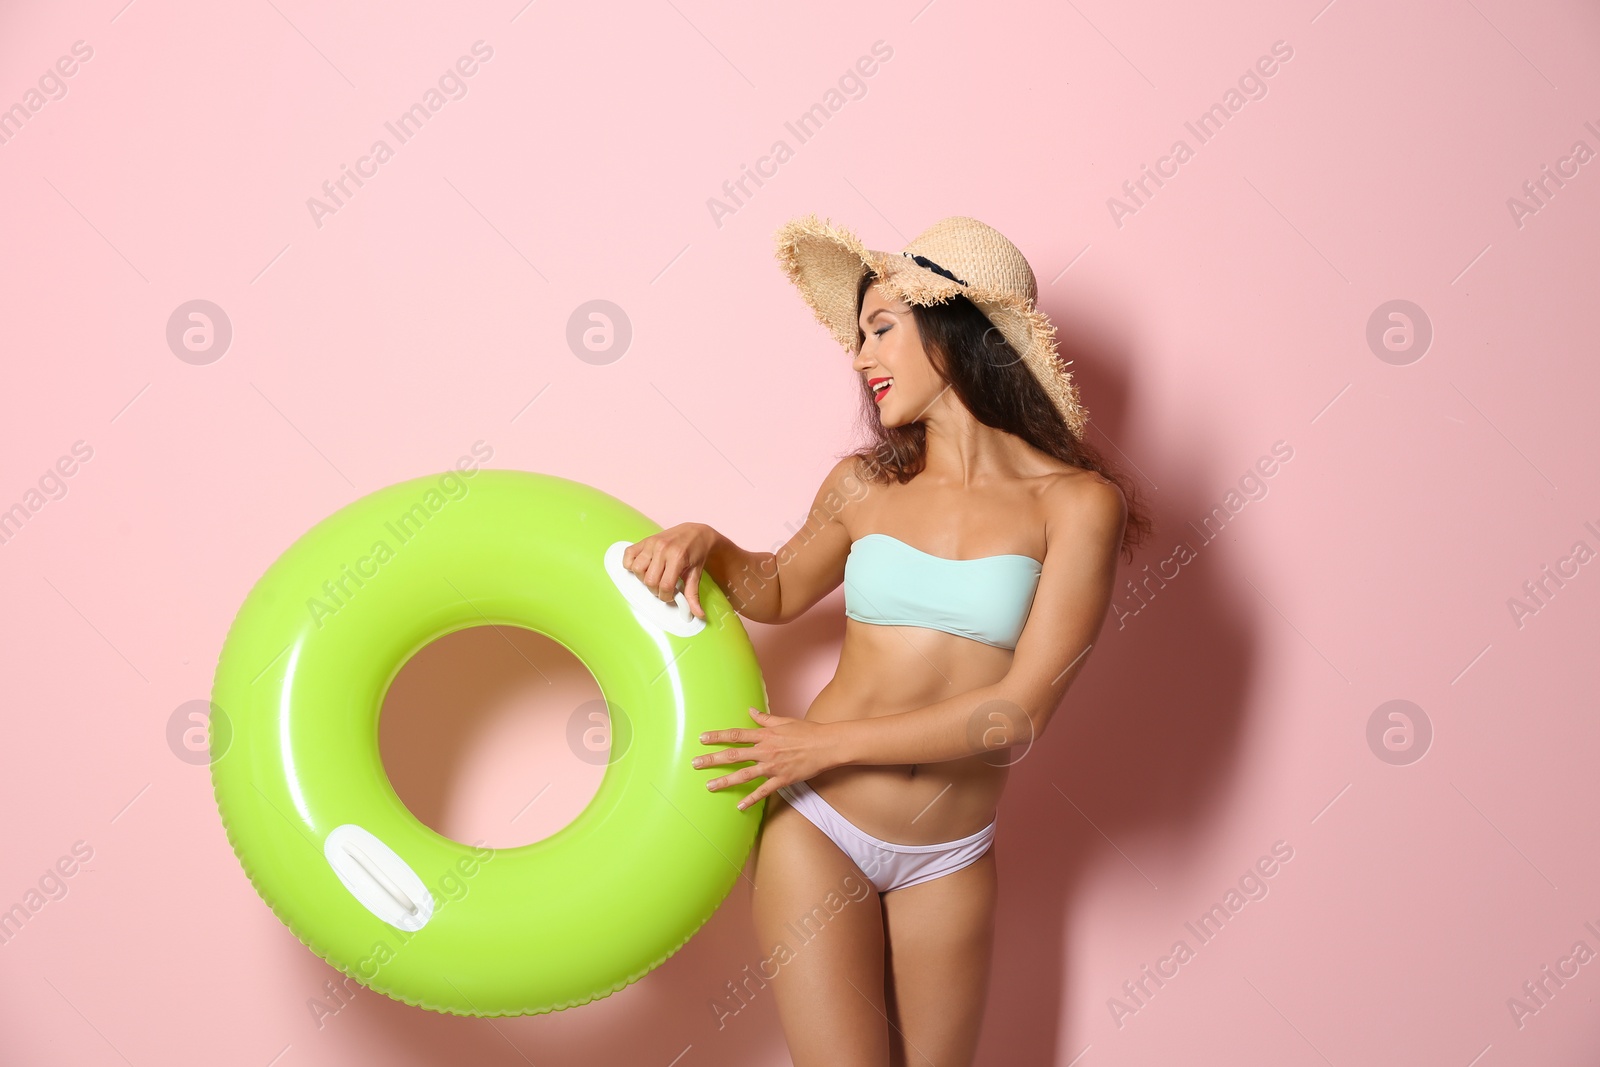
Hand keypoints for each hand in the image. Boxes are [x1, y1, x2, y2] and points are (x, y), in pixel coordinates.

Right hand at [622, 522, 717, 619]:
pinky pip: (628, 555)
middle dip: (656, 590)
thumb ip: (693, 595)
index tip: (671, 595)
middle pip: (649, 580)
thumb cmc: (696, 553)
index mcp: (677, 557)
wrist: (697, 533)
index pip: (665, 586)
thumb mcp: (696, 574)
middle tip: (664, 587)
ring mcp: (652, 543)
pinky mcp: (645, 540)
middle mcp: (663, 549)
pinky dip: (631, 564)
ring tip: (654, 577)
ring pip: (637, 569)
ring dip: (644, 578)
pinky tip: (643, 567)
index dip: (666, 596)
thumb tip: (697, 614)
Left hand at [693, 707, 841, 810]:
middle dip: (712, 759)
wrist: (827, 745)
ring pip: (744, 775)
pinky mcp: (782, 779)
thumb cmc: (807, 731)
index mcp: (765, 735)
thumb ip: (765, 718)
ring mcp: (773, 766)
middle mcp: (765, 750)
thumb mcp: (784, 721)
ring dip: (725, 780)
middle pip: (733, 755)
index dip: (718, 736)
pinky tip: (739, 806)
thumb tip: (751, 711)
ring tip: (709, 786)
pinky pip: (763, 791)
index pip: (736, 735)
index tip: (702, 739)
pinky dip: (751, 799)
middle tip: (695, 764)